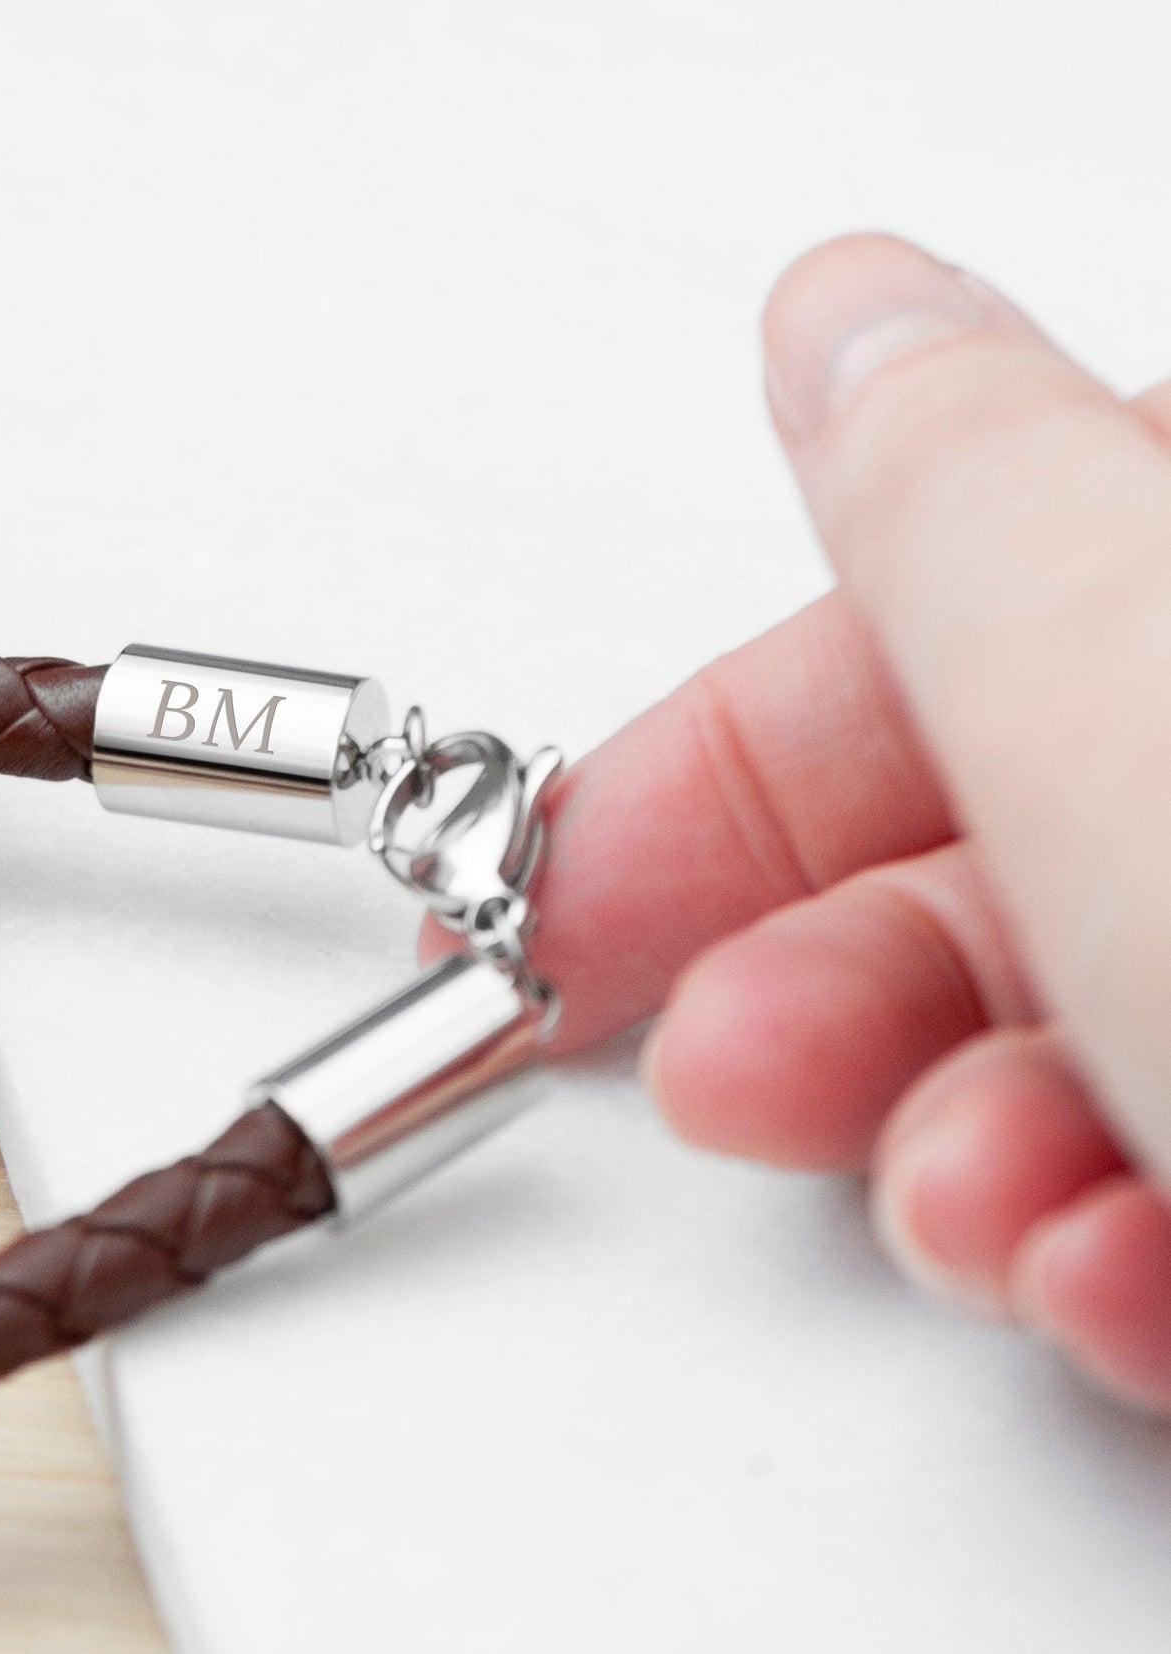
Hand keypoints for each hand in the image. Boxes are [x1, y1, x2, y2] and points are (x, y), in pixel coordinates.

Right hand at [484, 233, 1170, 1409]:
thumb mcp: (1134, 692)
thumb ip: (958, 499)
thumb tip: (852, 319)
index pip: (976, 594)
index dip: (745, 731)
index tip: (572, 861)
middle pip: (998, 843)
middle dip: (830, 981)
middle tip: (726, 1063)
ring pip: (1072, 1053)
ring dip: (962, 1160)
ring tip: (977, 1216)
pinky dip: (1110, 1275)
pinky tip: (1114, 1301)